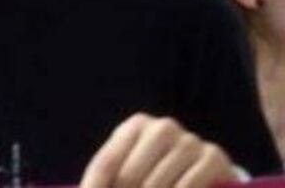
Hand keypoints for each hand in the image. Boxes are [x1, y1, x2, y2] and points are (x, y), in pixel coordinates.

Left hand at [81, 113, 238, 187]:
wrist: (208, 167)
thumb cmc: (158, 168)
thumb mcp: (132, 166)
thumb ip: (109, 177)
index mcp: (136, 126)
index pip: (105, 163)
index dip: (94, 187)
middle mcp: (163, 128)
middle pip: (128, 177)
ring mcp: (190, 141)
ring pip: (155, 185)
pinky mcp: (213, 158)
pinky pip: (186, 187)